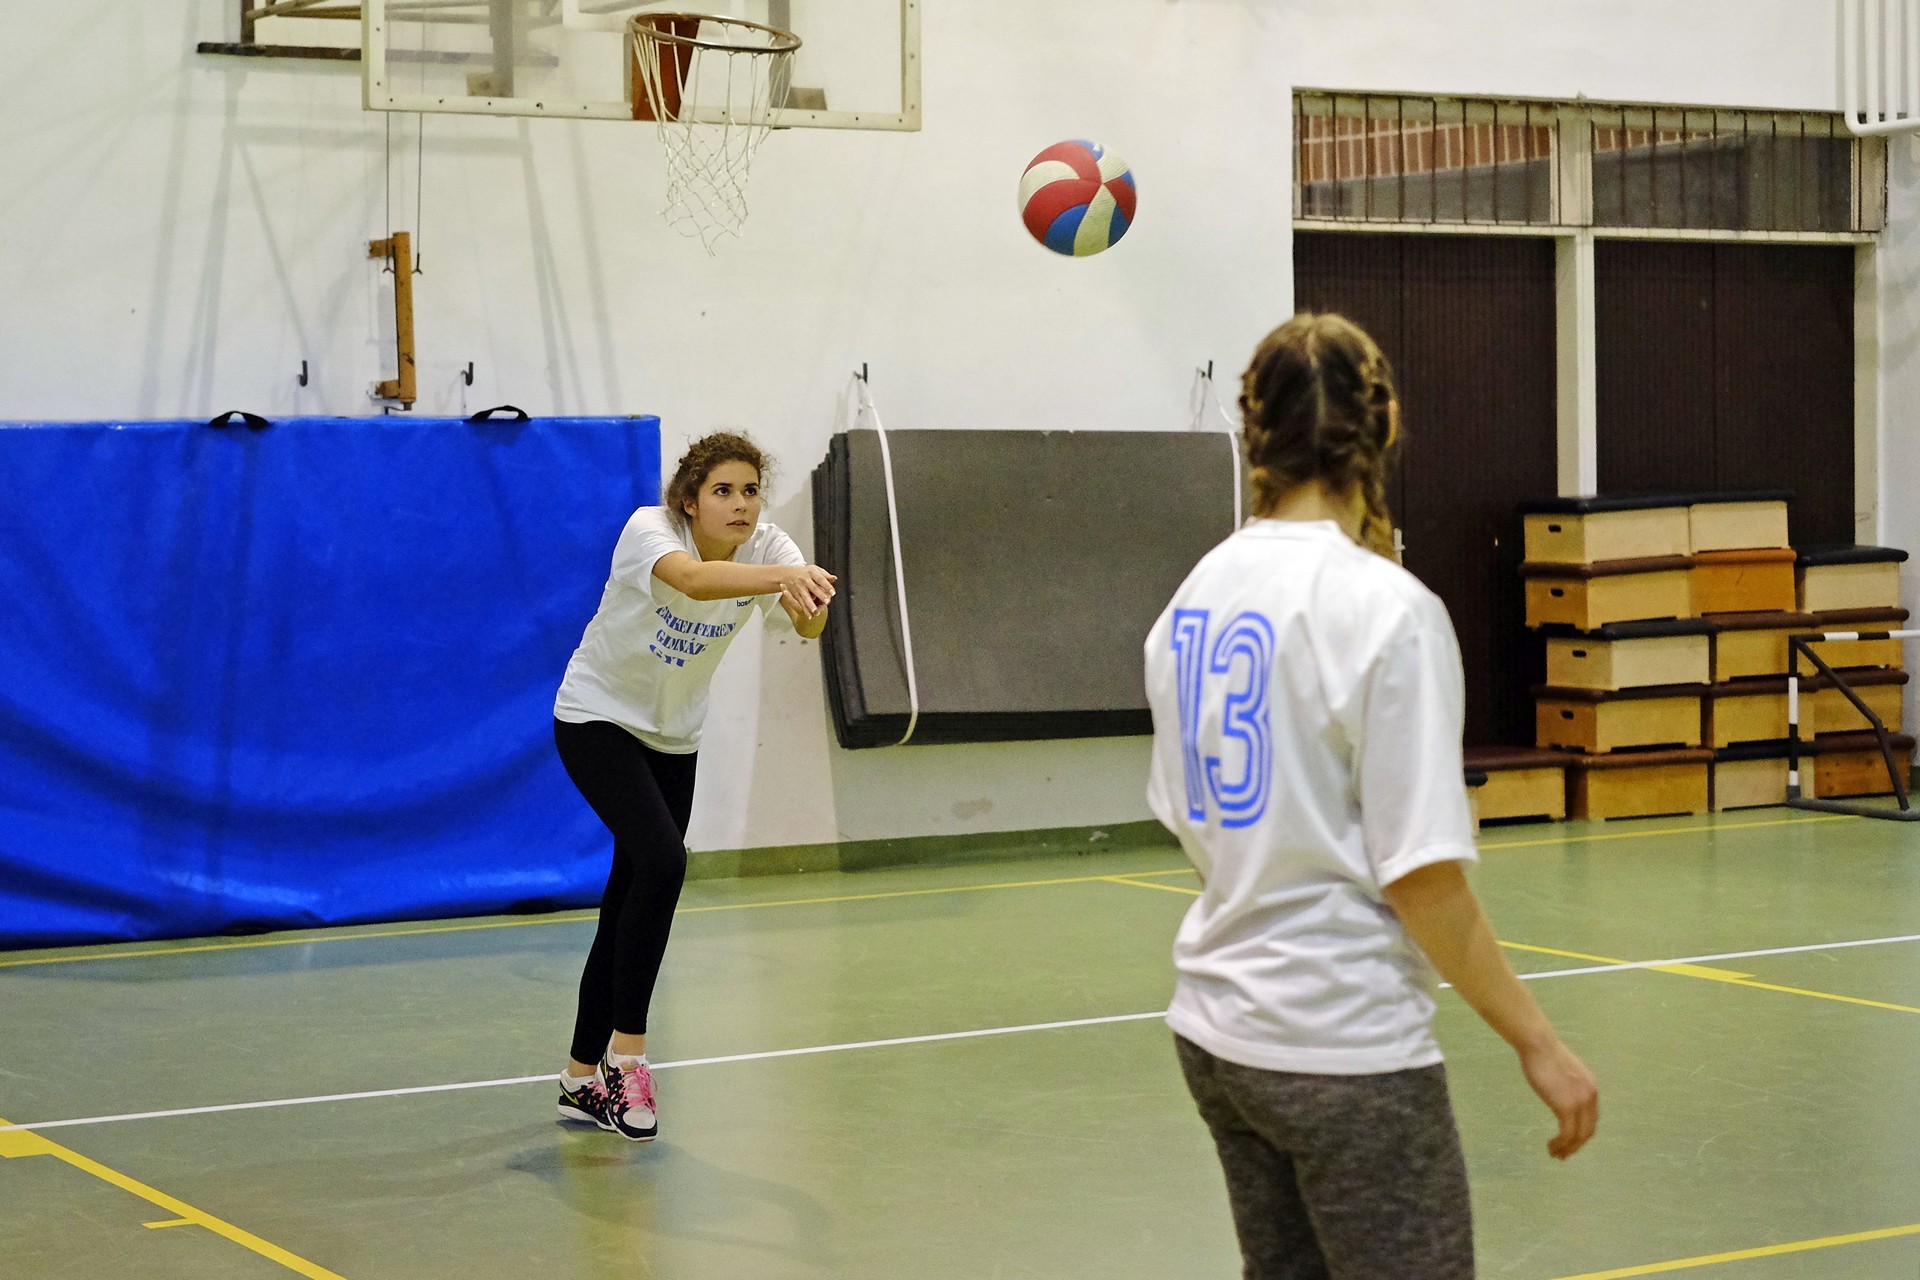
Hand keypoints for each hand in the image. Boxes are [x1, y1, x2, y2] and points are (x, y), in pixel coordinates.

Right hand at [779, 565, 836, 615]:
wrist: (787, 573)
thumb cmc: (806, 572)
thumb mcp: (815, 569)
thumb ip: (825, 575)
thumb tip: (834, 579)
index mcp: (812, 573)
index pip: (821, 579)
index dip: (827, 586)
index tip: (833, 592)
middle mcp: (805, 580)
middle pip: (814, 588)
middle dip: (820, 595)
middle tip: (827, 601)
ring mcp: (800, 588)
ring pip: (806, 597)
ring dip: (810, 604)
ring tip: (815, 611)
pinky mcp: (796, 595)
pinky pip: (801, 603)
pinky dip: (805, 610)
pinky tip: (810, 616)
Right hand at [1518, 1037, 1597, 1159]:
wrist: (1539, 1045)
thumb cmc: (1544, 1053)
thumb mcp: (1563, 1072)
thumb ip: (1567, 1086)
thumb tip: (1559, 1093)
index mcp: (1591, 1088)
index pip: (1591, 1119)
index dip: (1581, 1134)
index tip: (1569, 1141)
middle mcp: (1590, 1097)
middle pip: (1588, 1131)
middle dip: (1576, 1146)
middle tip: (1563, 1154)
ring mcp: (1579, 1103)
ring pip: (1578, 1136)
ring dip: (1567, 1148)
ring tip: (1555, 1154)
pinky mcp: (1566, 1107)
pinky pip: (1566, 1133)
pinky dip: (1560, 1144)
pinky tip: (1551, 1146)